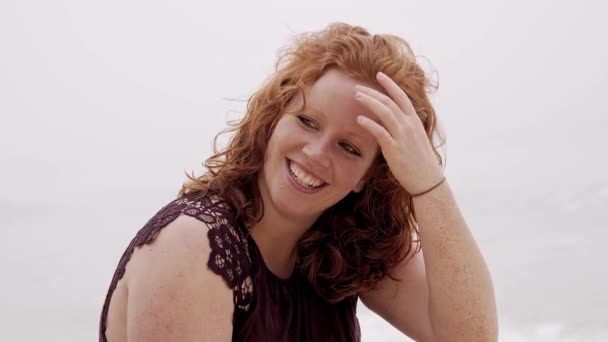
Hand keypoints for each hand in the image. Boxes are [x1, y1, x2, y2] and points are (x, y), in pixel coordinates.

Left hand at [354, 72, 442, 193]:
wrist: (427, 180)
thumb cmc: (420, 161)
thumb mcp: (415, 139)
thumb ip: (404, 128)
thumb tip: (393, 121)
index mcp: (414, 121)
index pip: (401, 97)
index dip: (390, 84)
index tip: (379, 75)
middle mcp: (409, 125)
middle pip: (389, 102)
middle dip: (372, 92)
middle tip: (357, 87)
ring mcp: (402, 136)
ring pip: (384, 112)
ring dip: (369, 102)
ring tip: (356, 97)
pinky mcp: (394, 149)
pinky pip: (380, 132)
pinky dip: (369, 124)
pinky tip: (359, 119)